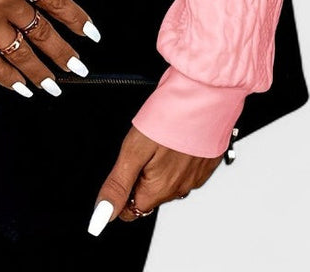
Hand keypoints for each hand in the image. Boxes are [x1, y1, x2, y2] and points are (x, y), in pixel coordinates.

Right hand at [0, 0, 99, 96]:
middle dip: (64, 54)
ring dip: (40, 72)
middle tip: (78, 68)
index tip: (91, 35)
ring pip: (21, 53)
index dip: (77, 20)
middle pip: (43, 32)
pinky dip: (9, 79)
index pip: (57, 1)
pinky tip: (23, 88)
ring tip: (53, 85)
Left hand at [87, 124, 223, 233]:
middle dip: (140, 174)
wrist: (206, 96)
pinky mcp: (206, 164)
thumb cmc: (170, 117)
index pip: (132, 210)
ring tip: (159, 137)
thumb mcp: (133, 149)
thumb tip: (103, 213)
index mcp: (159, 189)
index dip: (122, 190)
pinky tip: (175, 137)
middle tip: (142, 146)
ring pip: (168, 181)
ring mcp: (196, 177)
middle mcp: (180, 188)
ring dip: (159, 165)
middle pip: (149, 194)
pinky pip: (186, 168)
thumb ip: (118, 184)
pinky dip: (177, 157)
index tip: (123, 167)